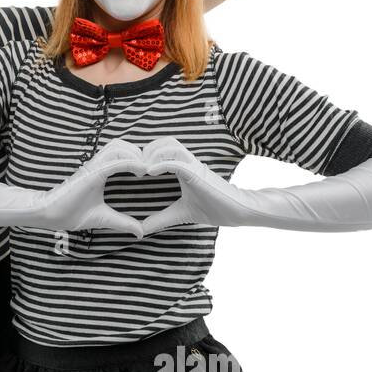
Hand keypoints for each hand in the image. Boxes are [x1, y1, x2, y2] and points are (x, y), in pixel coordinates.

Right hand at [34, 139, 148, 234]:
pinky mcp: (92, 173)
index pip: (119, 152)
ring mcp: (94, 167)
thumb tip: (140, 233)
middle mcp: (97, 165)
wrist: (52, 215)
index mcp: (99, 171)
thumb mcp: (104, 218)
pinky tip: (140, 171)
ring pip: (118, 147)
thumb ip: (122, 222)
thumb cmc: (72, 213)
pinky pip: (114, 161)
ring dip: (134, 154)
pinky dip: (130, 162)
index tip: (147, 172)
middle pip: (120, 144)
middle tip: (146, 168)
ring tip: (142, 169)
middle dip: (137, 151)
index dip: (136, 156)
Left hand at [138, 137, 257, 235]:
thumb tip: (141, 229)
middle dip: (147, 149)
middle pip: (165, 141)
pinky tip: (150, 172)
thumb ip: (161, 219)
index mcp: (184, 167)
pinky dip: (161, 164)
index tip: (134, 168)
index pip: (164, 149)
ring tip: (143, 169)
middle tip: (136, 166)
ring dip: (153, 154)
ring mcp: (194, 166)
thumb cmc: (214, 208)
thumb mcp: (180, 214)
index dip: (147, 153)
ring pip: (171, 146)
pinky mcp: (198, 174)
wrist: (238, 211)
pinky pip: (178, 162)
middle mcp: (188, 162)